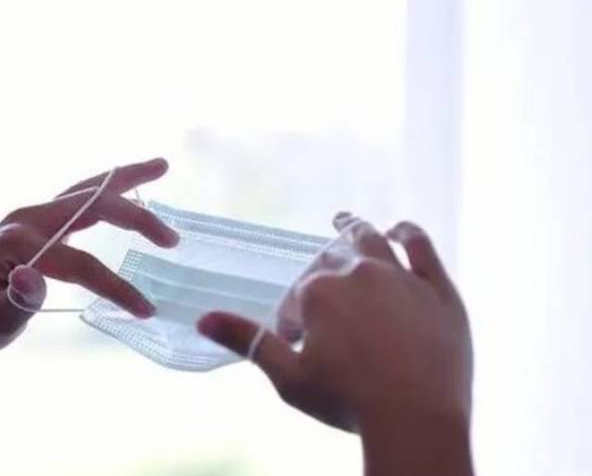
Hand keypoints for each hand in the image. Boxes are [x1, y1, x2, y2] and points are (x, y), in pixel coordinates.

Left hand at [0, 157, 178, 357]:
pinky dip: (105, 195)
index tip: (144, 309)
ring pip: (86, 192)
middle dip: (136, 214)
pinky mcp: (33, 228)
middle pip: (92, 202)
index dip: (116, 285)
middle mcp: (28, 220)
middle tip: (171, 237)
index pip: (82, 262)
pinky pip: (77, 204)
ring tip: (159, 167)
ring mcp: (30, 220)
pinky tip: (120, 196)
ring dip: (124, 181)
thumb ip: (12, 302)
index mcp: (20, 240)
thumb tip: (32, 281)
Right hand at [198, 214, 472, 473]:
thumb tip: (203, 318)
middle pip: (331, 263)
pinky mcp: (438, 288)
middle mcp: (358, 273)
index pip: (298, 298)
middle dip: (321, 280)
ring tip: (344, 222)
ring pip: (372, 242)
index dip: (296, 322)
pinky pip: (422, 248)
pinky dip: (407, 233)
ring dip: (354, 231)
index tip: (301, 347)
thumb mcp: (288, 376)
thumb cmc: (347, 400)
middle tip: (324, 308)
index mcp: (319, 292)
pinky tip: (398, 229)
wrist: (416, 419)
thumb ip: (246, 340)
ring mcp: (401, 277)